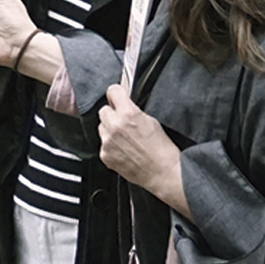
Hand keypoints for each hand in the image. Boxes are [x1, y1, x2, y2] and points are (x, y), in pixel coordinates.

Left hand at [97, 84, 185, 214]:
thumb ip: (132, 110)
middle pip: (103, 110)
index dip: (116, 94)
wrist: (162, 172)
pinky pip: (103, 144)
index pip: (112, 91)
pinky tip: (124, 150)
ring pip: (102, 128)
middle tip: (123, 122)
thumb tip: (123, 105)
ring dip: (110, 130)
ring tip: (125, 140)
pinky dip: (110, 146)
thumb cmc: (161, 150)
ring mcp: (108, 141)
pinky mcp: (105, 155)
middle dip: (112, 114)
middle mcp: (115, 126)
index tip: (117, 97)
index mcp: (128, 114)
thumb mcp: (151, 121)